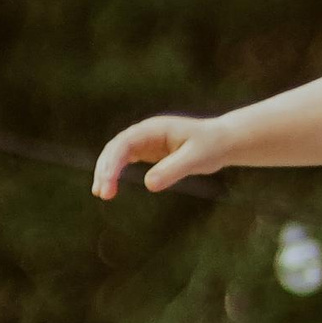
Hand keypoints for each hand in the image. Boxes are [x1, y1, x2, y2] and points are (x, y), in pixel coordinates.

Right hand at [93, 114, 226, 197]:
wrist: (221, 141)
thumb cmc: (211, 146)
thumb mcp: (196, 159)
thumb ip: (173, 169)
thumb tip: (148, 184)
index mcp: (154, 128)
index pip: (125, 143)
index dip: (113, 162)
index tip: (108, 183)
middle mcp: (145, 132)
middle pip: (115, 148)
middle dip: (105, 169)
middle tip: (102, 194)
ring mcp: (144, 141)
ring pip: (116, 154)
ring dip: (106, 172)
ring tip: (100, 194)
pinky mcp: (147, 151)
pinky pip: (124, 160)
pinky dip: (114, 173)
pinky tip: (109, 189)